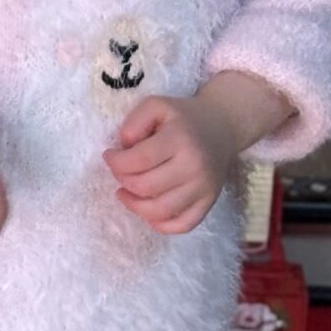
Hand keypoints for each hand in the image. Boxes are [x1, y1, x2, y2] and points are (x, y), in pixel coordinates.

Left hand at [103, 94, 239, 235]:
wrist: (221, 127)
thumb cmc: (183, 117)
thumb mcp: (156, 105)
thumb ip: (134, 122)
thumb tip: (123, 148)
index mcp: (179, 140)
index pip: (138, 160)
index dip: (115, 162)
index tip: (109, 156)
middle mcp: (194, 168)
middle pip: (146, 187)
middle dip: (123, 180)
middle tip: (118, 171)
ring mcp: (204, 189)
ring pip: (161, 211)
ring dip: (135, 205)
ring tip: (124, 192)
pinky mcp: (209, 203)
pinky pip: (183, 225)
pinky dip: (160, 224)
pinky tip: (147, 210)